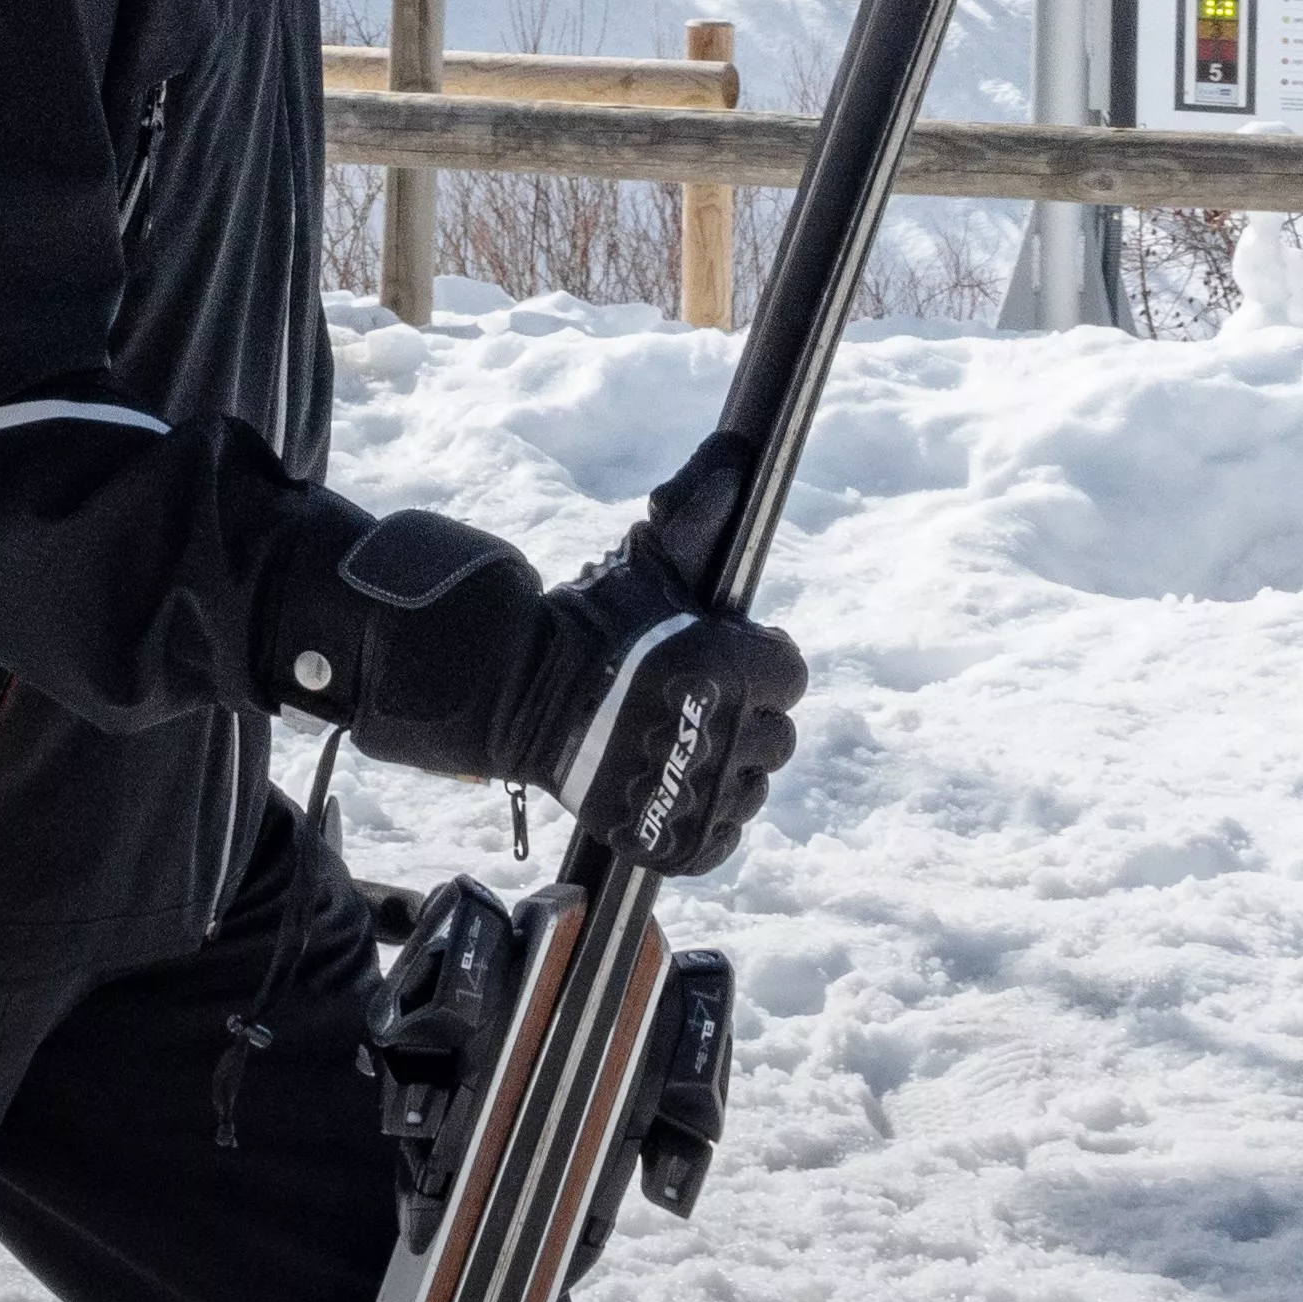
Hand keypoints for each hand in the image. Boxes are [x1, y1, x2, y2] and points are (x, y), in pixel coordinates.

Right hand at [303, 514, 803, 875]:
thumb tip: (734, 460)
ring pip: (753, 788)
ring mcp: (699, 794)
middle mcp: (721, 733)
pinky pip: (722, 837)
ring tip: (683, 746)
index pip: (788, 674)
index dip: (759, 663)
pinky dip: (705, 820)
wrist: (514, 696)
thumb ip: (691, 516)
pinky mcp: (676, 841)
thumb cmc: (585, 625)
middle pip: (778, 736)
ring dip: (727, 768)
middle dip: (745, 716)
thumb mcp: (642, 566)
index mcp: (725, 668)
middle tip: (697, 703)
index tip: (724, 658)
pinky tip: (676, 788)